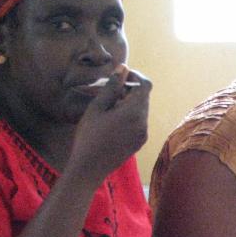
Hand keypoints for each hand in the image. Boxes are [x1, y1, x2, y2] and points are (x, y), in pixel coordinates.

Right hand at [69, 65, 152, 184]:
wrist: (90, 168)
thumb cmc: (89, 136)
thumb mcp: (97, 108)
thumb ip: (112, 87)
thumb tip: (123, 68)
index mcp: (135, 112)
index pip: (146, 85)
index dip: (135, 76)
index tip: (120, 75)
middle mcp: (144, 123)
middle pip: (144, 97)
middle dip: (130, 90)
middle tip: (108, 91)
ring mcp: (144, 134)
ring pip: (141, 110)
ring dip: (129, 103)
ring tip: (108, 106)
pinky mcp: (140, 142)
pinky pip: (139, 122)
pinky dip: (130, 116)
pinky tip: (112, 121)